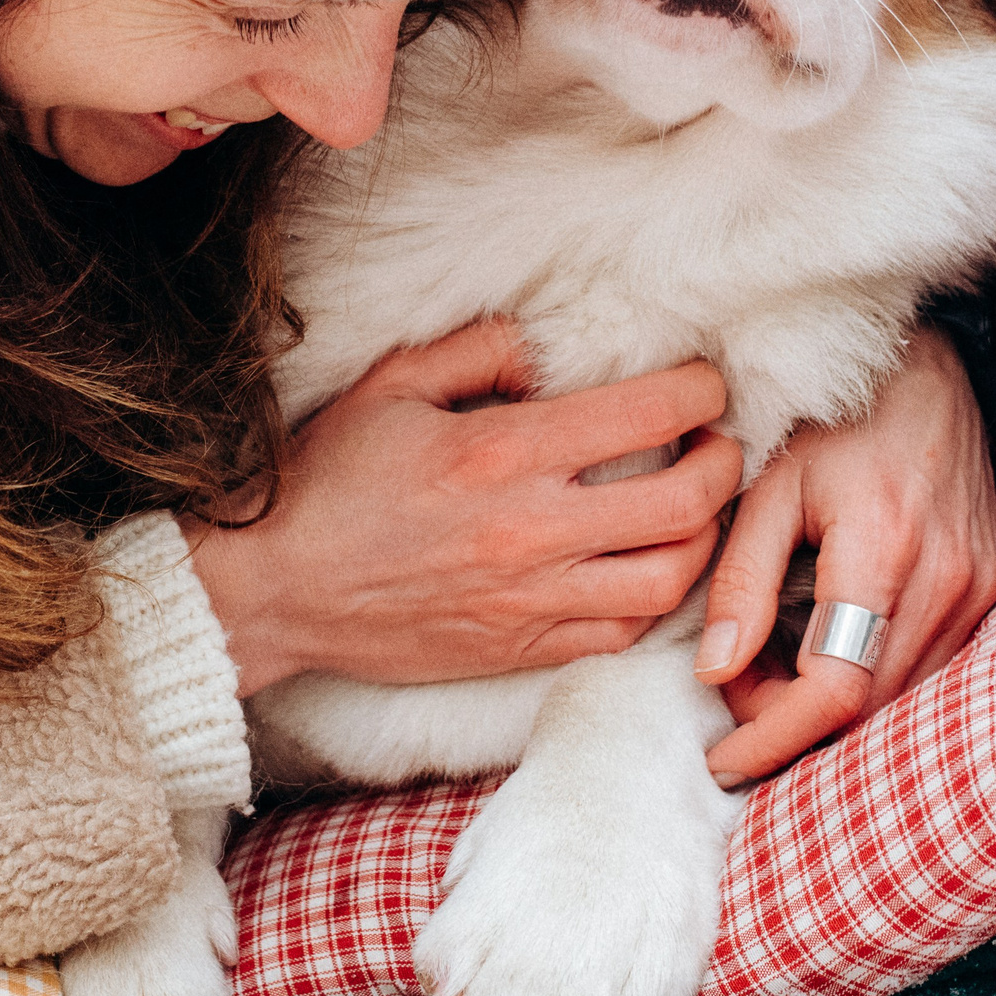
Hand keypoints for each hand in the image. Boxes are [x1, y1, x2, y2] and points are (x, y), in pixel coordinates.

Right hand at [183, 320, 741, 693]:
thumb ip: (480, 350)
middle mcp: (531, 530)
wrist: (272, 592)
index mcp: (502, 453)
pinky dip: (655, 598)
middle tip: (718, 444)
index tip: (704, 383)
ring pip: (669, 578)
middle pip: (683, 504)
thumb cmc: (326, 482)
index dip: (698, 392)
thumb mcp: (392, 386)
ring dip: (704, 539)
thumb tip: (550, 346)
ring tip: (697, 508)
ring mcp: (532, 599)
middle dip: (723, 465)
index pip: (646, 416)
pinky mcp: (521, 649)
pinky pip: (623, 632)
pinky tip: (648, 565)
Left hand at [694, 331, 995, 785]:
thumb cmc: (838, 422)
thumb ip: (740, 580)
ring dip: (831, 712)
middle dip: (791, 725)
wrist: (931, 374)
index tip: (722, 758)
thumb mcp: (769, 486)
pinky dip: (870, 687)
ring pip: (901, 702)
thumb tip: (713, 670)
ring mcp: (979, 591)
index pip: (835, 687)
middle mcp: (947, 579)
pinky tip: (821, 661)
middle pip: (868, 709)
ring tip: (768, 677)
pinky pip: (929, 673)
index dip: (774, 736)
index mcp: (885, 547)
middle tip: (733, 697)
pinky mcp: (990, 594)